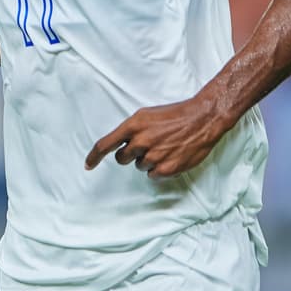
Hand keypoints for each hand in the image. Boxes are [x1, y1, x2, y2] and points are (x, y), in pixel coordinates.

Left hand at [85, 96, 230, 178]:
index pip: (105, 144)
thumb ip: (131, 129)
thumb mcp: (146, 115)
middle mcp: (141, 141)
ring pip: (139, 166)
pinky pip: (152, 176)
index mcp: (133, 125)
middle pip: (122, 158)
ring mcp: (154, 155)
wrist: (202, 119)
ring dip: (147, 160)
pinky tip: (169, 157)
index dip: (94, 157)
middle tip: (147, 145)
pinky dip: (158, 170)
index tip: (88, 165)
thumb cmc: (174, 115)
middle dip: (130, 154)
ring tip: (163, 147)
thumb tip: (119, 142)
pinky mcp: (167, 168)